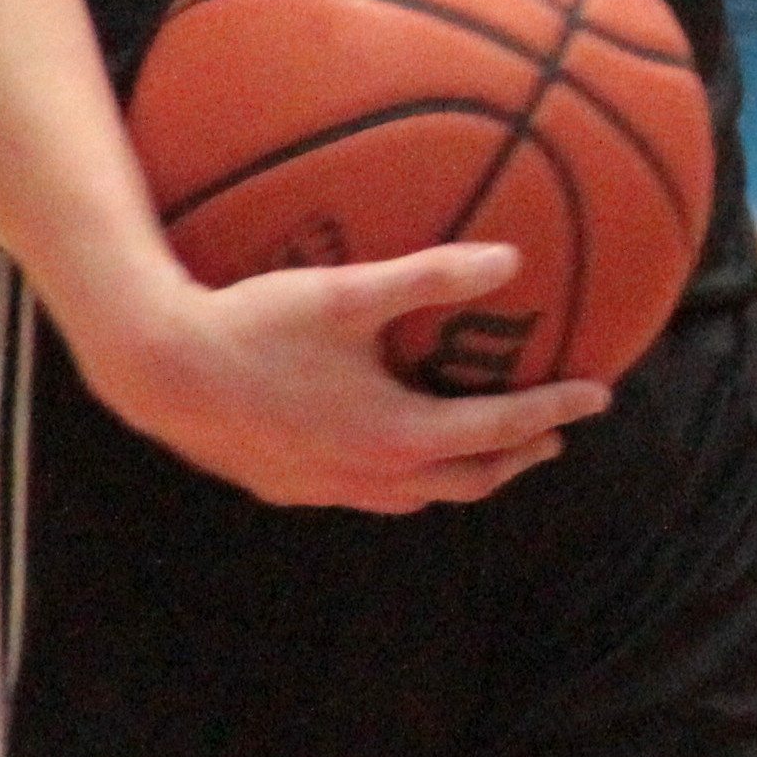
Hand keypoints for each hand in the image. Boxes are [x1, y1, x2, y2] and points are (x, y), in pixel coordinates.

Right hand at [72, 242, 612, 514]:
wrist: (158, 371)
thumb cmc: (254, 324)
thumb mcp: (348, 292)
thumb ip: (432, 276)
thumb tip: (511, 258)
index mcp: (396, 436)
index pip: (500, 432)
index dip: (555, 412)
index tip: (598, 396)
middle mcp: (368, 477)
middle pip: (469, 481)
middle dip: (519, 457)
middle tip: (555, 432)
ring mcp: (327, 491)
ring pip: (418, 498)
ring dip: (465, 475)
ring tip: (490, 448)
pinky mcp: (290, 490)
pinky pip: (372, 497)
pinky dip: (409, 480)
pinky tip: (397, 451)